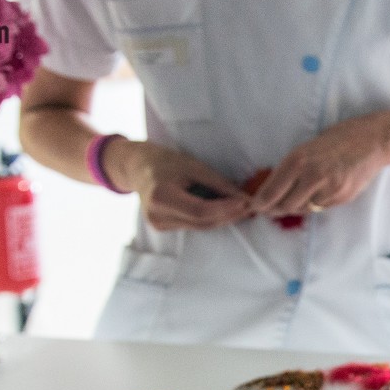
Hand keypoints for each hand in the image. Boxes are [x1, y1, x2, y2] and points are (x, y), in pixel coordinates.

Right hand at [103, 139, 248, 231]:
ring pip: (200, 226)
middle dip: (229, 216)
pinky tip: (226, 211)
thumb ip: (219, 184)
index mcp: (161, 197)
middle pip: (202, 222)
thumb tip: (246, 198)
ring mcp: (159, 225)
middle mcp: (157, 216)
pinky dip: (211, 218)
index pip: (200, 211)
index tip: (246, 202)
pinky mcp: (163, 227)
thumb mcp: (194, 166)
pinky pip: (193, 225)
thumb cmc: (166, 161)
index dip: (225, 209)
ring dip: (223, 218)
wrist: (138, 167)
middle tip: (251, 207)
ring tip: (244, 208)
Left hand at [249, 113, 389, 216]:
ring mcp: (328, 188)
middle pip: (285, 206)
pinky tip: (320, 192)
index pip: (271, 192)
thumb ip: (292, 168)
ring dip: (297, 206)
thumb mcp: (308, 147)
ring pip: (303, 209)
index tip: (254, 207)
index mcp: (298, 159)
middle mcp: (311, 175)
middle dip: (275, 209)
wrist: (372, 140)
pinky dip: (317, 203)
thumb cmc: (338, 139)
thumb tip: (273, 189)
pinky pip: (321, 207)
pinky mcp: (341, 197)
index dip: (260, 204)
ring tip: (296, 197)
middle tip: (268, 210)